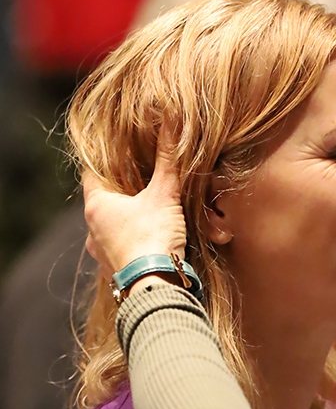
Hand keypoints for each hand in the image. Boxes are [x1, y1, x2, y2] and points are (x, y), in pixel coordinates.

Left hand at [83, 136, 186, 280]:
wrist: (156, 287)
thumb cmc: (154, 238)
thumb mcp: (165, 195)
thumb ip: (168, 161)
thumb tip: (171, 121)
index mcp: (96, 207)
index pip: (92, 175)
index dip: (107, 163)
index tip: (122, 157)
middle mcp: (92, 231)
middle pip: (103, 204)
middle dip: (123, 196)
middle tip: (142, 187)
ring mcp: (101, 255)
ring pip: (109, 231)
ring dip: (125, 224)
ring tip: (147, 219)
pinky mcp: (115, 274)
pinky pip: (119, 254)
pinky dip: (132, 247)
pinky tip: (149, 245)